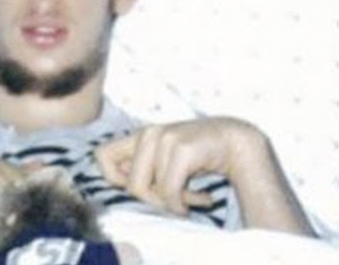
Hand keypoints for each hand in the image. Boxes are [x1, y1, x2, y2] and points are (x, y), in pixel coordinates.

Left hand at [94, 118, 254, 215]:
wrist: (236, 142)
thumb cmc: (198, 156)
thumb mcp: (165, 159)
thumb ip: (143, 168)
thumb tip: (124, 185)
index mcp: (140, 136)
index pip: (101, 157)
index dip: (113, 179)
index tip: (140, 186)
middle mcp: (148, 134)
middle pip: (131, 187)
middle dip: (154, 202)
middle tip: (175, 200)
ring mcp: (165, 139)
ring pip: (152, 191)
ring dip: (175, 204)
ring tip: (193, 198)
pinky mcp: (181, 149)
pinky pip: (170, 191)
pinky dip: (183, 204)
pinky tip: (203, 199)